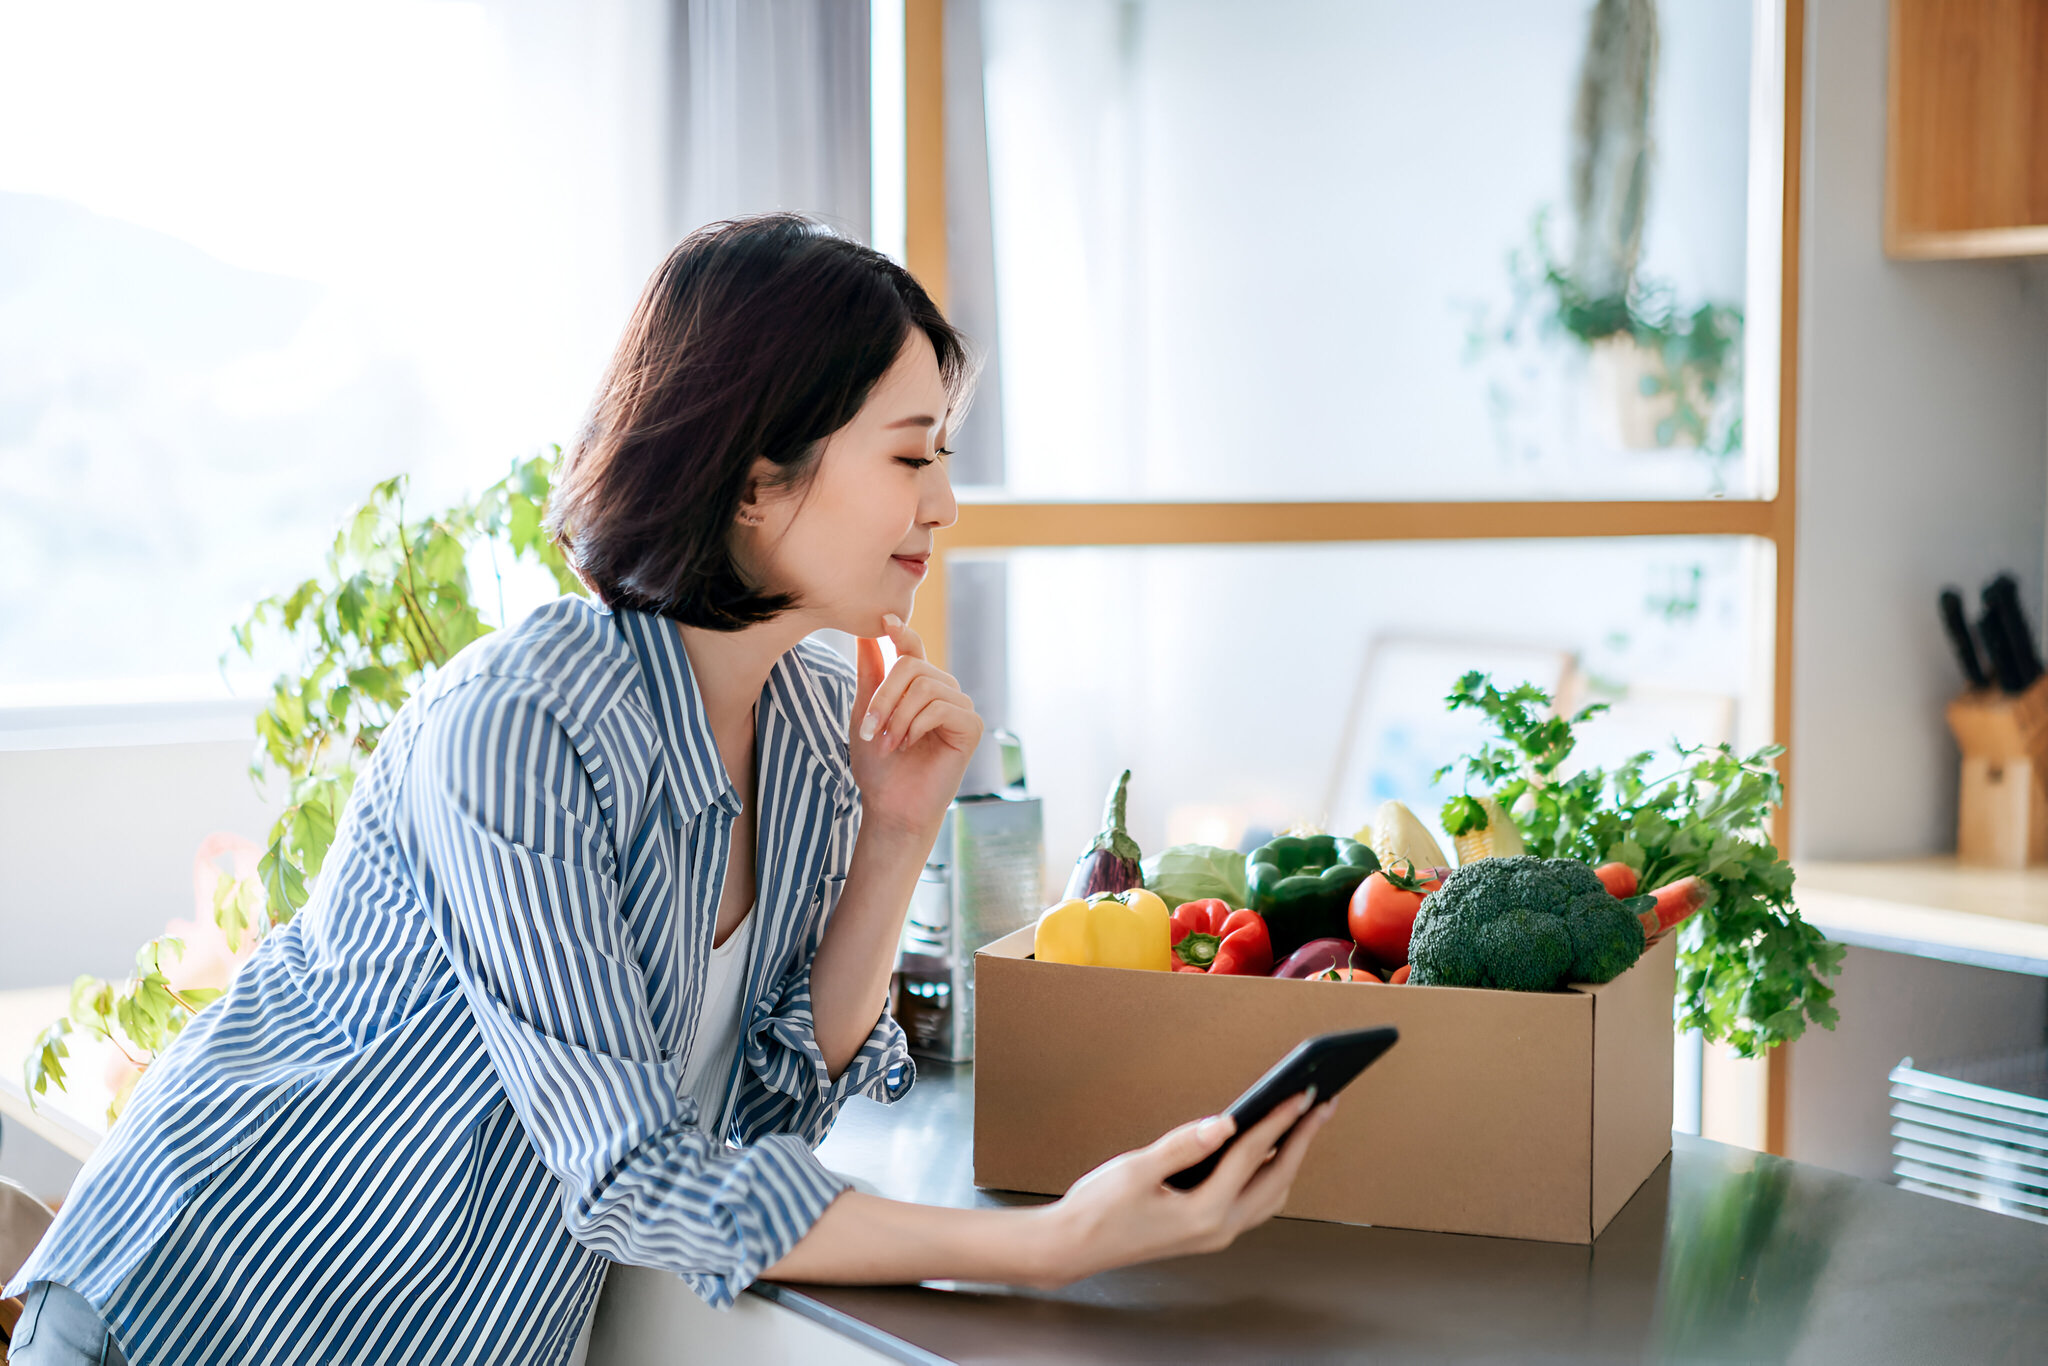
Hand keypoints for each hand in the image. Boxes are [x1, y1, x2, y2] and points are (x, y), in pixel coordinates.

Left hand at [850, 613, 983, 836]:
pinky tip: (910, 745)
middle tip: (870, 729)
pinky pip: (942, 707)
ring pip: (926, 686)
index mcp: (919, 686)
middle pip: (912, 666)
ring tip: (888, 743)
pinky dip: (918, 725)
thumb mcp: (866, 712)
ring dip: (898, 716)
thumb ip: (870, 673)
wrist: (891, 805)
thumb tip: (865, 631)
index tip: (885, 622)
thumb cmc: (878, 765)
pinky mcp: (972, 727)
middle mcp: (943, 691)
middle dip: (884, 697)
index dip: (901, 633)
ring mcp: (960, 708)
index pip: (912, 649)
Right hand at [1028, 1089, 1338, 1289]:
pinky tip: (1266, 1151)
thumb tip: (1226, 1123)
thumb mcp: (1136, 1169)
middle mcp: (1219, 1229)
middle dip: (1301, 1138)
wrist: (1074, 1247)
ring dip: (1290, 1158)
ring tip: (1303, 1122)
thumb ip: (1183, 1146)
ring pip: (1271, 1194)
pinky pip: (1254, 1201)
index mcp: (1203, 1212)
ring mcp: (1217, 1234)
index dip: (1279, 1121)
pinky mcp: (1208, 1232)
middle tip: (1323, 1102)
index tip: (1302, 1092)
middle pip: (1276, 1178)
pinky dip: (1269, 1174)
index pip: (1251, 1157)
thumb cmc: (1098, 1208)